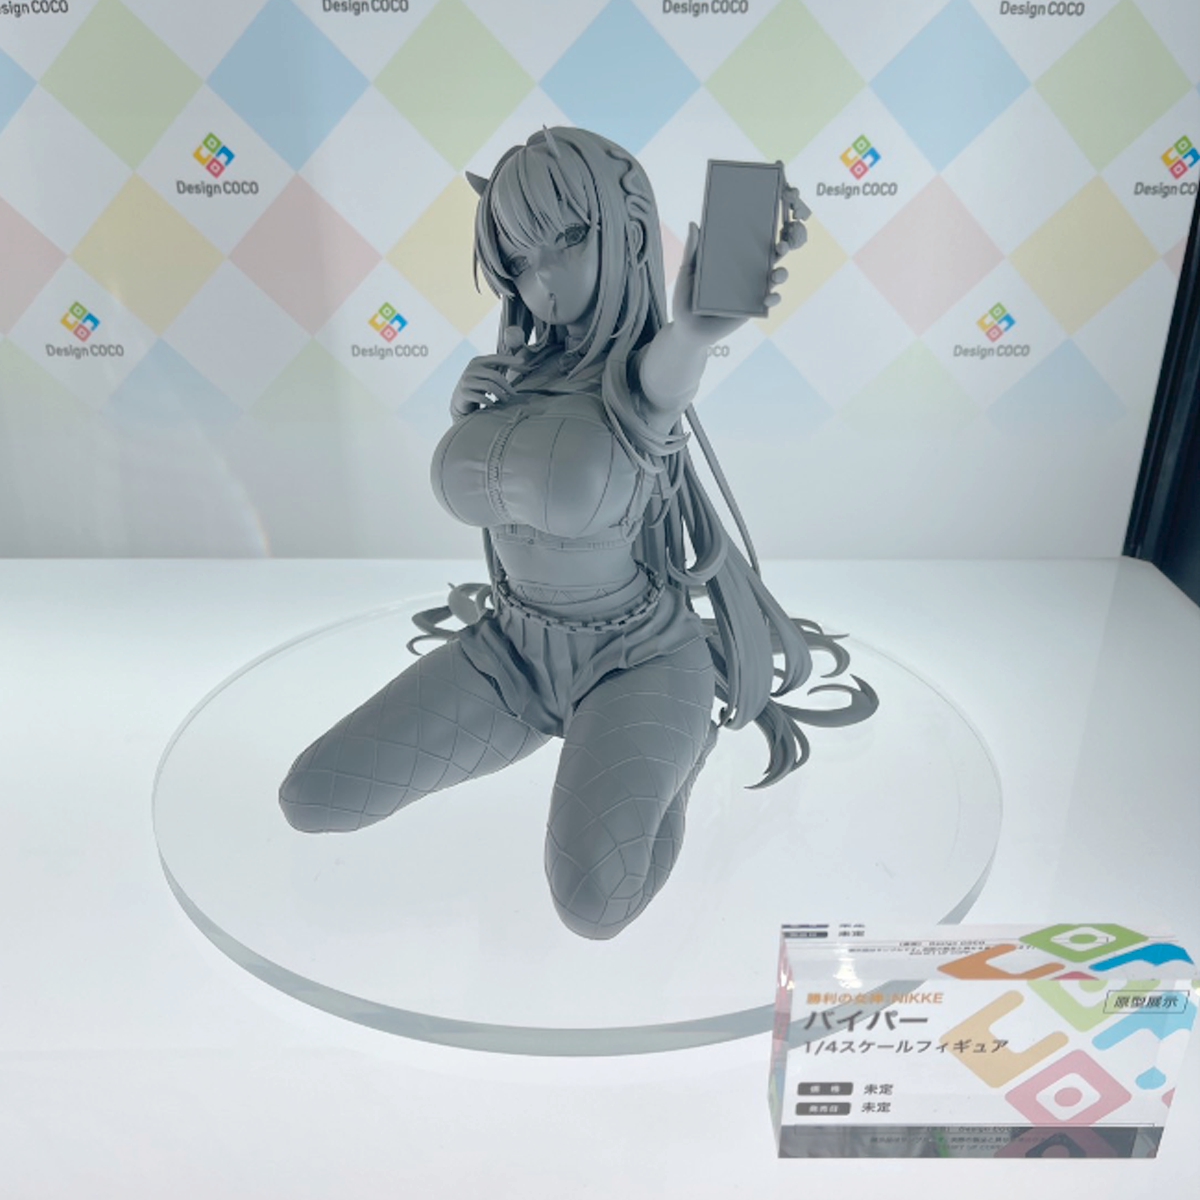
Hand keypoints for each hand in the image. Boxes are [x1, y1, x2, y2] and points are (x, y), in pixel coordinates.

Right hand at [449, 353, 522, 421]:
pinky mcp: (464, 392)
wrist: (459, 400)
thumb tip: (522, 363)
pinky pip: (481, 397)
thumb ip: (498, 368)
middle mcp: (471, 369)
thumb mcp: (486, 375)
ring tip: (505, 400)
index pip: (496, 358)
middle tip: (514, 394)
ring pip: (489, 386)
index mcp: (477, 361)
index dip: (510, 360)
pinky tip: (493, 404)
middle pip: (494, 375)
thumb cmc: (478, 387)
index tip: (523, 362)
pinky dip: (490, 402)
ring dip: (500, 394)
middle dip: (507, 386)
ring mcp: (466, 380)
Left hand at [672, 177, 808, 344]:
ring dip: (781, 273)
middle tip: (782, 245)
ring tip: (777, 274)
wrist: (687, 331)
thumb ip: (692, 251)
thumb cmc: (685, 300)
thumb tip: (693, 224)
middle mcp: (746, 271)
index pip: (753, 239)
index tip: (775, 216)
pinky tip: (769, 297)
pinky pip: (770, 301)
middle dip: (783, 248)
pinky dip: (773, 298)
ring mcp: (752, 290)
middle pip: (770, 255)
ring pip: (775, 277)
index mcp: (733, 258)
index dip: (767, 228)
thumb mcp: (687, 273)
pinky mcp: (752, 308)